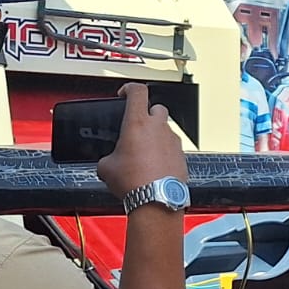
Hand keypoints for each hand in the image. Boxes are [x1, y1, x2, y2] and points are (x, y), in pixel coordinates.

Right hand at [97, 84, 188, 199]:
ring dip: (156, 134)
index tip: (124, 93)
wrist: (156, 199)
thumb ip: (108, 156)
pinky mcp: (182, 154)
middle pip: (156, 108)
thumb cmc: (134, 182)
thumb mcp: (106, 167)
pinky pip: (172, 146)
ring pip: (166, 128)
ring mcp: (173, 140)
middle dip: (146, 113)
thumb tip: (111, 161)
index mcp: (138, 123)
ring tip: (143, 150)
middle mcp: (159, 128)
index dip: (129, 88)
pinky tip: (154, 163)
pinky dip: (164, 150)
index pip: (138, 91)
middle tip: (136, 126)